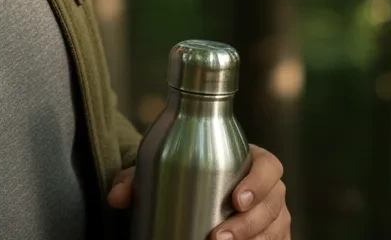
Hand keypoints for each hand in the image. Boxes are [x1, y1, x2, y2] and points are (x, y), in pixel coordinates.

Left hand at [105, 144, 289, 239]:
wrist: (194, 187)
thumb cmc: (184, 172)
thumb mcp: (162, 168)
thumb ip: (137, 180)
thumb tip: (115, 198)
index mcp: (252, 160)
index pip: (269, 166)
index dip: (259, 183)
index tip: (236, 199)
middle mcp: (270, 189)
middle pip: (273, 206)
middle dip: (249, 224)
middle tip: (219, 236)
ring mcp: (275, 217)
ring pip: (275, 231)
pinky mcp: (273, 238)